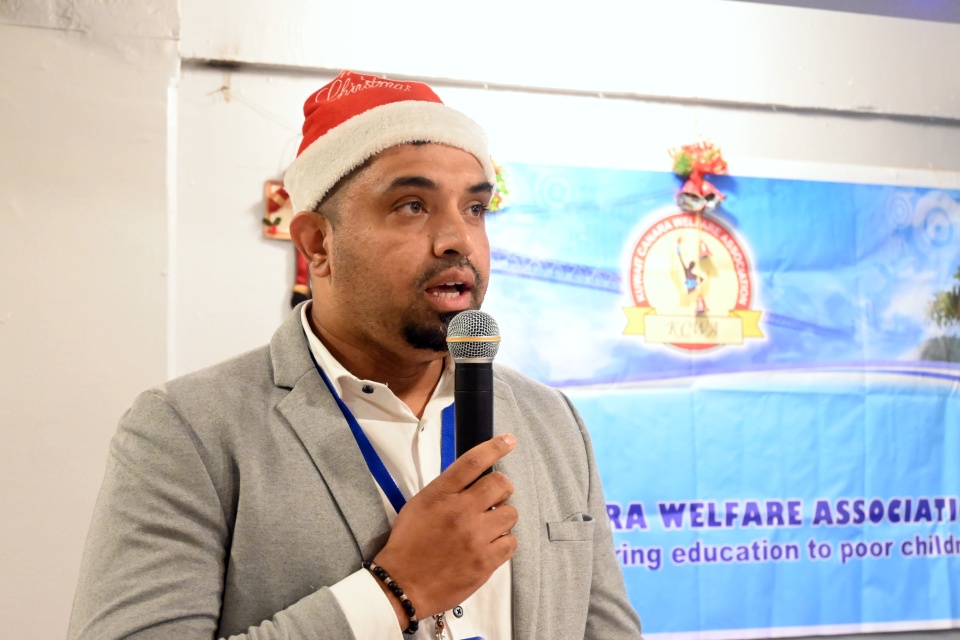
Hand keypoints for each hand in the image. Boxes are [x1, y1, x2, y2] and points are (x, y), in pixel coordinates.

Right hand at [372, 433, 518, 626]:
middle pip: (500, 484)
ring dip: (502, 516)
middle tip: (495, 496)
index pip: (473, 462)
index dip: (495, 447)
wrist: (402, 584)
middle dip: (502, 487)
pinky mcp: (486, 561)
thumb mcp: (420, 505)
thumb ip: (447, 489)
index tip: (508, 440)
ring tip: (488, 525)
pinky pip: (511, 542)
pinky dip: (503, 541)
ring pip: (510, 513)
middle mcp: (461, 512)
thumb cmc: (408, 544)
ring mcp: (476, 537)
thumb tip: (474, 477)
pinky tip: (489, 544)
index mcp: (441, 495)